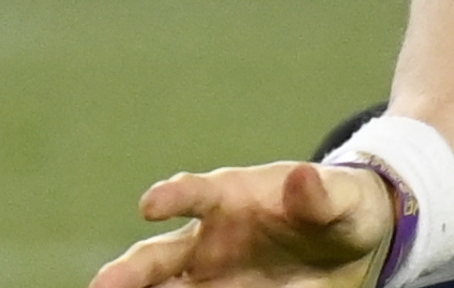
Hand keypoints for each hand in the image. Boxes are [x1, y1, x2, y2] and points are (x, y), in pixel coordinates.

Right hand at [93, 161, 397, 287]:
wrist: (349, 240)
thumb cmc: (341, 205)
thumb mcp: (342, 199)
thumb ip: (321, 194)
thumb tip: (301, 176)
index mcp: (234, 195)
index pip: (196, 191)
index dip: (174, 195)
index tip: (151, 205)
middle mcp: (208, 236)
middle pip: (158, 254)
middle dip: (129, 270)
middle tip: (104, 286)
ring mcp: (209, 273)